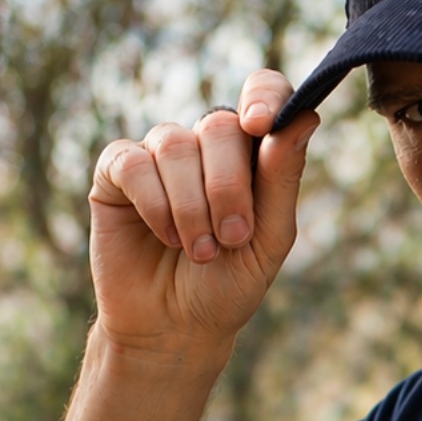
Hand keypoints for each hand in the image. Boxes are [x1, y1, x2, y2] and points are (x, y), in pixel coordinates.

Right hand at [88, 71, 319, 366]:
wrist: (175, 329)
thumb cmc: (228, 285)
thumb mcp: (269, 240)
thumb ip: (283, 180)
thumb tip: (304, 117)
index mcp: (251, 153)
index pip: (264, 91)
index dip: (264, 96)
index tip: (261, 126)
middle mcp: (205, 145)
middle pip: (219, 125)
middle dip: (228, 186)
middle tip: (232, 238)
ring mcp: (159, 155)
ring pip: (174, 144)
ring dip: (192, 206)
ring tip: (199, 251)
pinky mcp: (117, 172)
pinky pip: (134, 164)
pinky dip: (155, 204)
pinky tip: (166, 237)